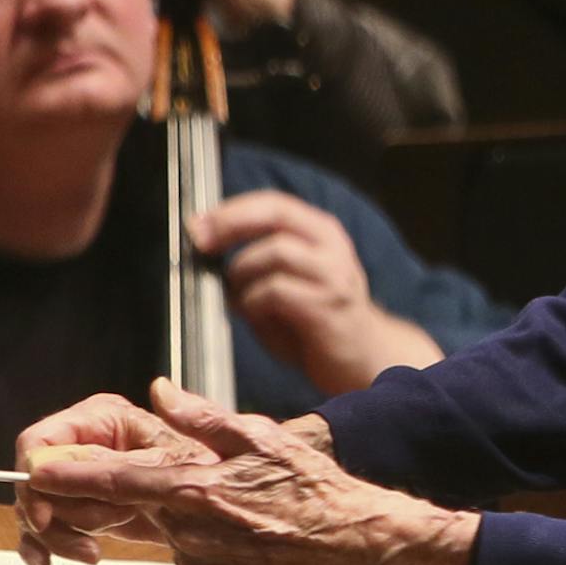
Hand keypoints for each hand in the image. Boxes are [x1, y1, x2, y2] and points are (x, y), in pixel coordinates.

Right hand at [14, 390, 216, 564]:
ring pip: (38, 506)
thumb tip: (117, 420)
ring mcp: (84, 478)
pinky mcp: (86, 507)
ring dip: (57, 534)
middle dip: (52, 514)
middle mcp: (88, 444)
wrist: (219, 513)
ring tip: (93, 547)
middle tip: (87, 534)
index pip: (41, 441)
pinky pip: (48, 526)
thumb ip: (128, 454)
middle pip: (35, 479)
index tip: (45, 515)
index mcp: (104, 419)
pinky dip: (45, 546)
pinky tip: (48, 563)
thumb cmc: (209, 474)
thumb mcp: (175, 462)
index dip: (36, 479)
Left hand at [24, 378, 476, 564]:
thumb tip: (161, 393)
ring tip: (245, 509)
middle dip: (146, 493)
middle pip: (140, 509)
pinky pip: (193, 562)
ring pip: (169, 535)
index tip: (38, 469)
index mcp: (198, 489)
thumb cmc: (315, 488)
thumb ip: (202, 417)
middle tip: (192, 480)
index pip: (119, 480)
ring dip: (188, 518)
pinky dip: (208, 545)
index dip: (73, 475)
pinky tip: (249, 536)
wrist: (356, 547)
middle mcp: (190, 533)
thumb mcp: (261, 436)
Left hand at [193, 190, 442, 391]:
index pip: (275, 204)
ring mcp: (333, 275)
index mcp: (322, 234)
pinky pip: (274, 292)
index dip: (233, 209)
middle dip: (231, 223)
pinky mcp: (327, 307)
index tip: (198, 223)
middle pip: (276, 213)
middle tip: (200, 241)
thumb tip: (209, 248)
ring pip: (273, 252)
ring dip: (242, 274)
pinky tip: (256, 317)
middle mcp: (332, 247)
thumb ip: (263, 262)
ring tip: (239, 299)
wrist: (366, 360)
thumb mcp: (294, 281)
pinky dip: (253, 304)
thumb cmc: (319, 322)